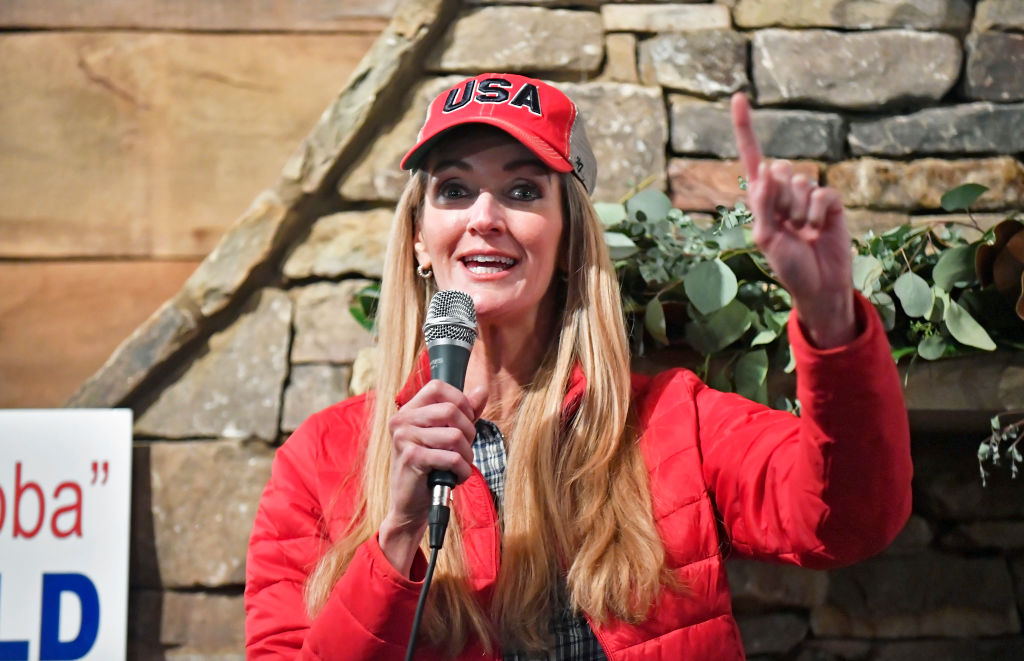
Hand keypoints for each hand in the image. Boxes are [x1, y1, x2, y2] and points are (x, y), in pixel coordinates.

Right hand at [378, 380, 486, 575]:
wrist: (409, 507)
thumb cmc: (429, 469)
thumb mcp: (446, 436)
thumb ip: (464, 412)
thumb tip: (482, 390)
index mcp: (408, 411)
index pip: (437, 387)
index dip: (460, 400)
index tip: (466, 420)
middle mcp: (402, 421)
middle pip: (451, 410)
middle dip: (469, 432)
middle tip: (465, 450)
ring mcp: (404, 439)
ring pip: (455, 435)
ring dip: (467, 455)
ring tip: (460, 466)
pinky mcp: (412, 458)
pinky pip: (451, 457)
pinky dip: (462, 470)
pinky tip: (456, 477)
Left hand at [730, 93, 855, 347]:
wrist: (819, 284)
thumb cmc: (788, 265)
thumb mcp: (765, 236)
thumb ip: (763, 203)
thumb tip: (766, 169)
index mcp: (761, 198)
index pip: (752, 157)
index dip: (745, 127)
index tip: (738, 96)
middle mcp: (783, 192)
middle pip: (779, 170)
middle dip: (780, 199)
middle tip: (786, 226)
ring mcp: (807, 196)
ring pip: (801, 182)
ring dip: (799, 213)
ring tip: (803, 233)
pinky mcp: (830, 204)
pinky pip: (822, 194)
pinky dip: (817, 214)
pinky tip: (819, 230)